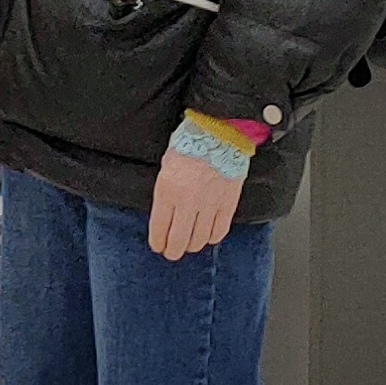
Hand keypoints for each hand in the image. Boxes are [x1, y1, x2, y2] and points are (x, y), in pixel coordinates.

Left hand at [146, 140, 241, 260]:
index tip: (158, 246)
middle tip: (171, 253)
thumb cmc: (191, 142)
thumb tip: (166, 213)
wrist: (220, 132)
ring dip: (192, 245)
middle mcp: (187, 201)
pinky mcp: (227, 204)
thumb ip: (165, 191)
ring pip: (198, 238)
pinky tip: (207, 237)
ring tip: (188, 245)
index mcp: (168, 190)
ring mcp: (209, 204)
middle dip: (173, 251)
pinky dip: (212, 237)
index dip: (158, 242)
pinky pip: (219, 230)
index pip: (160, 228)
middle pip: (179, 240)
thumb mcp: (167, 165)